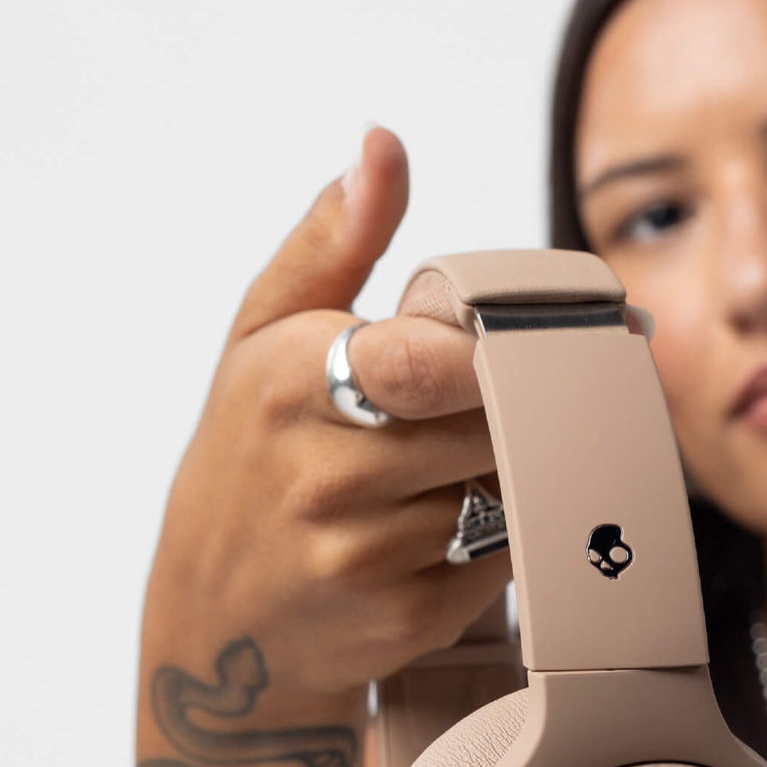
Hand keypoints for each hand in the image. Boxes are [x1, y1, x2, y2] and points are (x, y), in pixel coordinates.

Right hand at [145, 125, 512, 699]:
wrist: (220, 620)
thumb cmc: (248, 456)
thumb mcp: (261, 340)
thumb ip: (334, 242)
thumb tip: (383, 146)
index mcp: (292, 384)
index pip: (431, 361)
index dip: (502, 352)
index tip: (546, 341)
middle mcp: (324, 475)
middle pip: (488, 427)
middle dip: (524, 410)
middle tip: (544, 397)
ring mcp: (364, 556)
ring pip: (503, 492)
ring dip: (513, 474)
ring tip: (472, 465)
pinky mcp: (406, 618)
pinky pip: (502, 559)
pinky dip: (502, 538)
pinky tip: (456, 529)